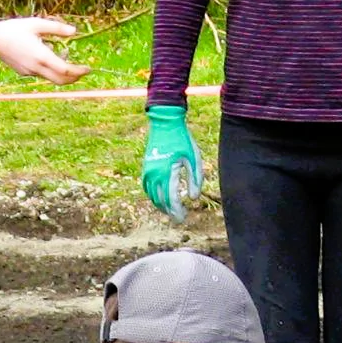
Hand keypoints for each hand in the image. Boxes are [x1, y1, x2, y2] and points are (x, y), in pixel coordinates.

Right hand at [0, 17, 87, 83]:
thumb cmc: (14, 29)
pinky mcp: (24, 72)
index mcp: (41, 56)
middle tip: (83, 71)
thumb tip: (74, 31)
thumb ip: (56, 28)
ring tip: (66, 60)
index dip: (78, 71)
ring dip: (62, 73)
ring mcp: (30, 72)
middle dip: (74, 78)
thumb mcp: (36, 24)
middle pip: (60, 80)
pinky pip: (41, 74)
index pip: (65, 70)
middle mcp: (36, 67)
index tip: (88, 69)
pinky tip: (48, 56)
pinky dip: (50, 69)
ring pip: (51, 78)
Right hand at [142, 104, 204, 220]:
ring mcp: (148, 171)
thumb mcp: (193, 158)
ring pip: (152, 195)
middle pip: (160, 200)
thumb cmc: (182, 139)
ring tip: (171, 211)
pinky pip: (147, 187)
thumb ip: (195, 179)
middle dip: (170, 211)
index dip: (177, 211)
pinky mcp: (146, 167)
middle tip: (179, 219)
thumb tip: (193, 199)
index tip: (183, 219)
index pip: (171, 199)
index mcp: (168, 172)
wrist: (165, 123)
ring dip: (161, 206)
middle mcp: (155, 174)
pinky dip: (153, 196)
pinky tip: (160, 199)